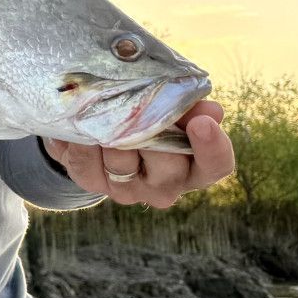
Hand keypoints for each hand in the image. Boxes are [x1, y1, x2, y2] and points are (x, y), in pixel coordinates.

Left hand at [44, 100, 234, 208]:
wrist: (98, 127)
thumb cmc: (148, 116)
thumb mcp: (170, 107)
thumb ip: (189, 107)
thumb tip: (210, 110)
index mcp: (194, 167)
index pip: (216, 167)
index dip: (213, 147)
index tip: (202, 123)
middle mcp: (164, 186)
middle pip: (168, 166)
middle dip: (155, 132)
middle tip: (143, 107)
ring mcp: (127, 190)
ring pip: (123, 163)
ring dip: (113, 133)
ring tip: (107, 108)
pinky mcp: (93, 184)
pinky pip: (85, 164)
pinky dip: (82, 141)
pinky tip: (81, 123)